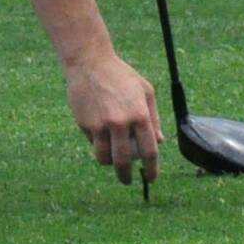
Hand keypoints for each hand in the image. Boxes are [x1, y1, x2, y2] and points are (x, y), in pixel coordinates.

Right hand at [65, 50, 161, 187]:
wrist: (89, 62)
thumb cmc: (120, 75)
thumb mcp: (145, 91)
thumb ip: (154, 117)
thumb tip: (159, 142)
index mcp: (140, 115)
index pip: (149, 151)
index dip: (152, 169)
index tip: (151, 178)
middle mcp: (121, 122)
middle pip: (124, 162)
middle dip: (126, 177)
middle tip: (127, 180)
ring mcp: (100, 124)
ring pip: (104, 158)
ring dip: (109, 163)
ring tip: (111, 160)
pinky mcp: (85, 124)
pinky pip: (92, 142)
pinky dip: (97, 143)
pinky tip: (98, 132)